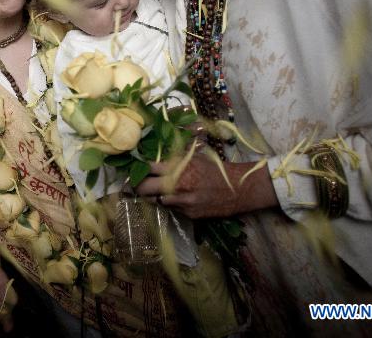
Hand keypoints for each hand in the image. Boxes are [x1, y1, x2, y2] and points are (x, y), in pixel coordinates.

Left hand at [135, 155, 277, 218]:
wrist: (237, 189)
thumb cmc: (215, 169)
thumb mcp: (193, 157)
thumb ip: (173, 159)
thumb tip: (153, 159)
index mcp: (177, 167)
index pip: (147, 168)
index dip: (138, 169)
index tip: (134, 170)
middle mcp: (177, 185)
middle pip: (144, 188)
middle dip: (137, 187)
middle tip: (136, 185)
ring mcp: (182, 202)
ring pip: (155, 201)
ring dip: (152, 197)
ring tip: (154, 191)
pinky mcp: (188, 214)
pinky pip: (171, 209)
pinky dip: (169, 203)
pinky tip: (174, 198)